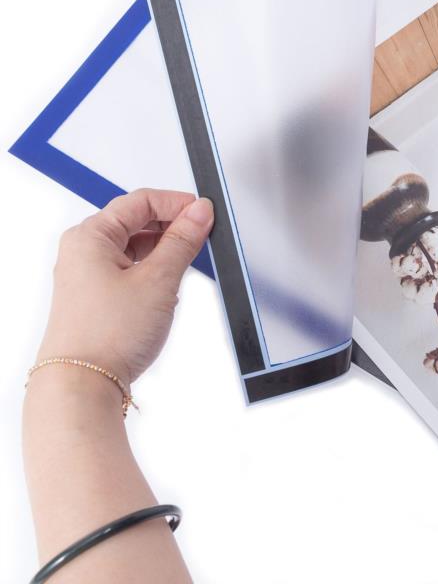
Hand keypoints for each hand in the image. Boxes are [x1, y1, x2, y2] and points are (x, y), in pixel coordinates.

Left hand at [37, 189, 213, 388]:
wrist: (83, 386)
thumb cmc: (106, 335)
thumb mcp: (159, 280)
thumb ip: (183, 241)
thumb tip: (199, 212)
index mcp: (90, 235)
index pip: (142, 200)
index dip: (177, 203)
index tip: (205, 213)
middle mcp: (84, 250)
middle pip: (138, 221)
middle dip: (173, 228)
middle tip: (202, 238)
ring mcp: (89, 274)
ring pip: (137, 247)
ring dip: (165, 252)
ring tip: (185, 270)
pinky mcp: (97, 296)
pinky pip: (132, 270)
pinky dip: (154, 273)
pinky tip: (168, 290)